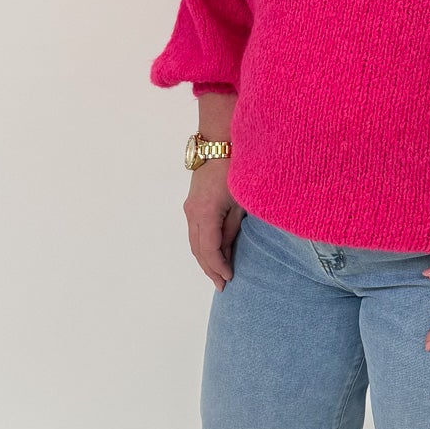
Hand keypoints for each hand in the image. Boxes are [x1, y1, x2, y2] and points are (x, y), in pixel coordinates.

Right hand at [184, 163, 244, 290]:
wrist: (219, 143)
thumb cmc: (235, 170)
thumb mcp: (240, 202)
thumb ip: (232, 228)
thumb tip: (227, 250)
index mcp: (205, 214)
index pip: (209, 249)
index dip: (219, 266)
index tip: (230, 278)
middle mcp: (192, 213)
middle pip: (198, 250)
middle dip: (210, 269)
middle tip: (222, 285)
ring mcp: (189, 209)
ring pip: (194, 242)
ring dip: (205, 260)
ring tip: (217, 275)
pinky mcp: (192, 204)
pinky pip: (195, 233)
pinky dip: (203, 247)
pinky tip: (213, 254)